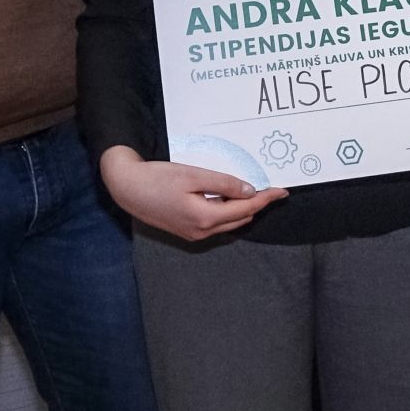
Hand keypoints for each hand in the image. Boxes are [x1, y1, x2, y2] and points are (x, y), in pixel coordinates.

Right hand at [99, 146, 286, 241]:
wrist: (127, 189)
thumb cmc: (157, 179)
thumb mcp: (193, 175)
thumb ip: (223, 183)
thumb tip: (249, 191)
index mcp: (205, 218)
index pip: (245, 209)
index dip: (265, 199)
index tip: (282, 191)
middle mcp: (201, 231)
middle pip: (240, 219)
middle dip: (258, 205)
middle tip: (272, 189)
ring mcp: (193, 234)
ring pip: (229, 223)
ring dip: (243, 209)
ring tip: (256, 193)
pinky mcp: (186, 230)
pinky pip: (216, 223)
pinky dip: (228, 212)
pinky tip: (230, 199)